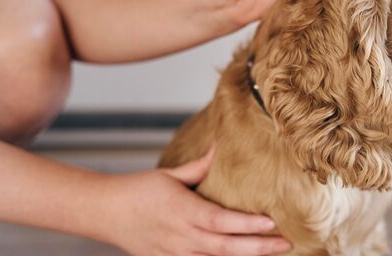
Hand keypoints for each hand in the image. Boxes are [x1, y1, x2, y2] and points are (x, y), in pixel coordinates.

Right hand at [94, 147, 290, 255]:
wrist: (105, 212)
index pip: (221, 221)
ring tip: (273, 251)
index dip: (247, 225)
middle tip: (286, 243)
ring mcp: (176, 253)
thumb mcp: (169, 174)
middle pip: (226, 247)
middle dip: (259, 247)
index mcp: (183, 210)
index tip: (271, 222)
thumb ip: (200, 166)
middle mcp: (182, 236)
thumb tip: (221, 146)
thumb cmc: (137, 190)